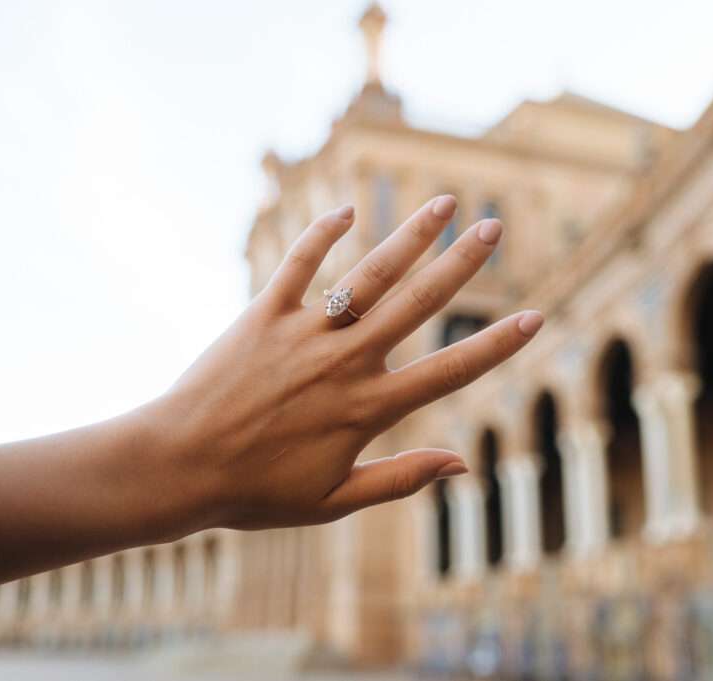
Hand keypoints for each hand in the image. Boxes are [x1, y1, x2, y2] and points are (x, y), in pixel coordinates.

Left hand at [137, 196, 542, 532]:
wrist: (176, 466)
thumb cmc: (254, 492)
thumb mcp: (333, 501)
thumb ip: (401, 479)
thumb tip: (463, 464)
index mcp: (367, 409)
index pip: (450, 371)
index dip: (498, 345)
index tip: (536, 317)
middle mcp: (344, 362)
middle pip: (417, 303)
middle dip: (462, 262)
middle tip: (495, 226)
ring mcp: (303, 333)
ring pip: (369, 275)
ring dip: (409, 236)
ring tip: (444, 202)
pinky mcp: (262, 315)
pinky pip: (298, 265)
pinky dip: (322, 235)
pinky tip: (348, 211)